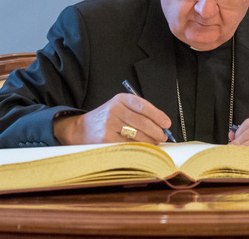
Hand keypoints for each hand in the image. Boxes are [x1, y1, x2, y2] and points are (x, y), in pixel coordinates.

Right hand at [53, 94, 171, 144]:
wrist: (81, 129)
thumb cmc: (106, 119)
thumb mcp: (119, 108)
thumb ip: (138, 113)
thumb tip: (161, 125)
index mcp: (120, 99)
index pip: (143, 105)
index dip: (157, 115)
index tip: (167, 123)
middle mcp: (114, 109)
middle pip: (142, 122)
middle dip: (156, 131)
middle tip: (163, 136)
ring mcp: (109, 124)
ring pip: (137, 135)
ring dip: (150, 141)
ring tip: (154, 143)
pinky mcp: (106, 139)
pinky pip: (128, 145)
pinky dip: (139, 148)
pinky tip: (143, 149)